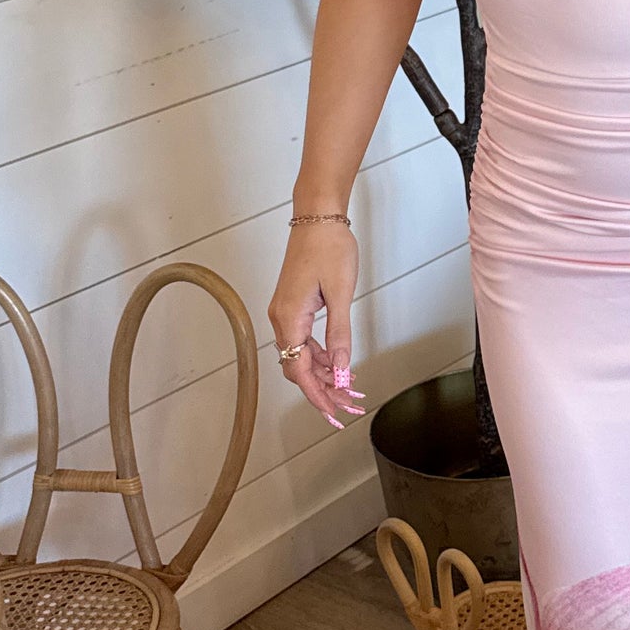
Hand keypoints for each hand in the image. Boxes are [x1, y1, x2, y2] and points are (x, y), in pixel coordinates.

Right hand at [269, 220, 364, 429]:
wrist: (318, 216)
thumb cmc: (329, 247)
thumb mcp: (340, 293)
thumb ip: (339, 334)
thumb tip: (342, 369)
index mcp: (289, 317)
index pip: (298, 369)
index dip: (317, 395)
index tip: (333, 413)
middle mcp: (281, 318)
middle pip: (297, 367)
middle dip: (322, 389)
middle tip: (348, 405)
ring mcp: (285, 312)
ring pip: (300, 355)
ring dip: (323, 373)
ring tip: (348, 388)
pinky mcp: (292, 305)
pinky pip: (302, 340)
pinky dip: (320, 355)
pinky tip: (337, 363)